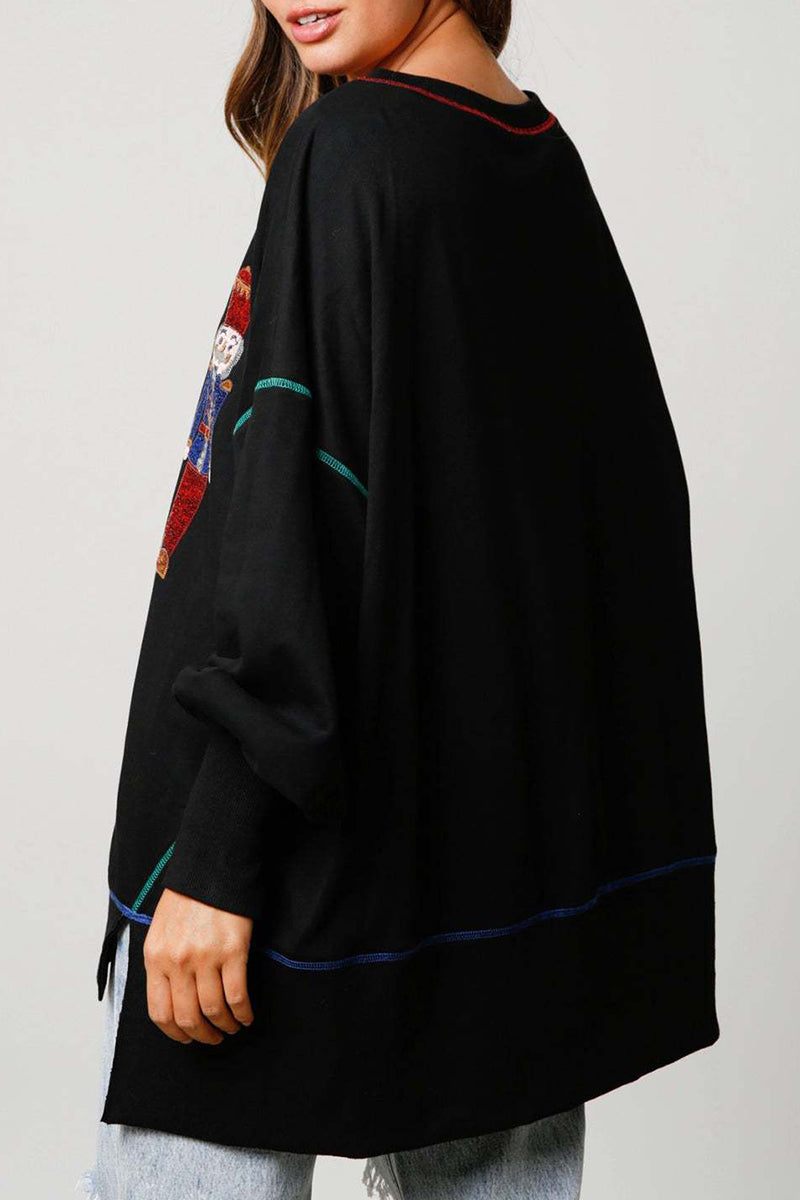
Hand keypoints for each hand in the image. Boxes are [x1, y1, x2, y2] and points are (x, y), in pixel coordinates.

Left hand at [143, 888, 253, 1044]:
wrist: (211, 868)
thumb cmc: (187, 898)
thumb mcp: (160, 930)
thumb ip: (162, 963)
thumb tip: (172, 998)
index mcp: (155, 957)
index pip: (160, 1012)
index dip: (175, 1033)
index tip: (187, 1037)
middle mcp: (177, 962)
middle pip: (188, 1017)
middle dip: (202, 1035)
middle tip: (213, 1038)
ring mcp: (205, 957)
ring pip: (213, 1011)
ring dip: (225, 1026)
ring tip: (231, 1027)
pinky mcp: (232, 951)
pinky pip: (237, 995)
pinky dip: (243, 1012)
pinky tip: (246, 1015)